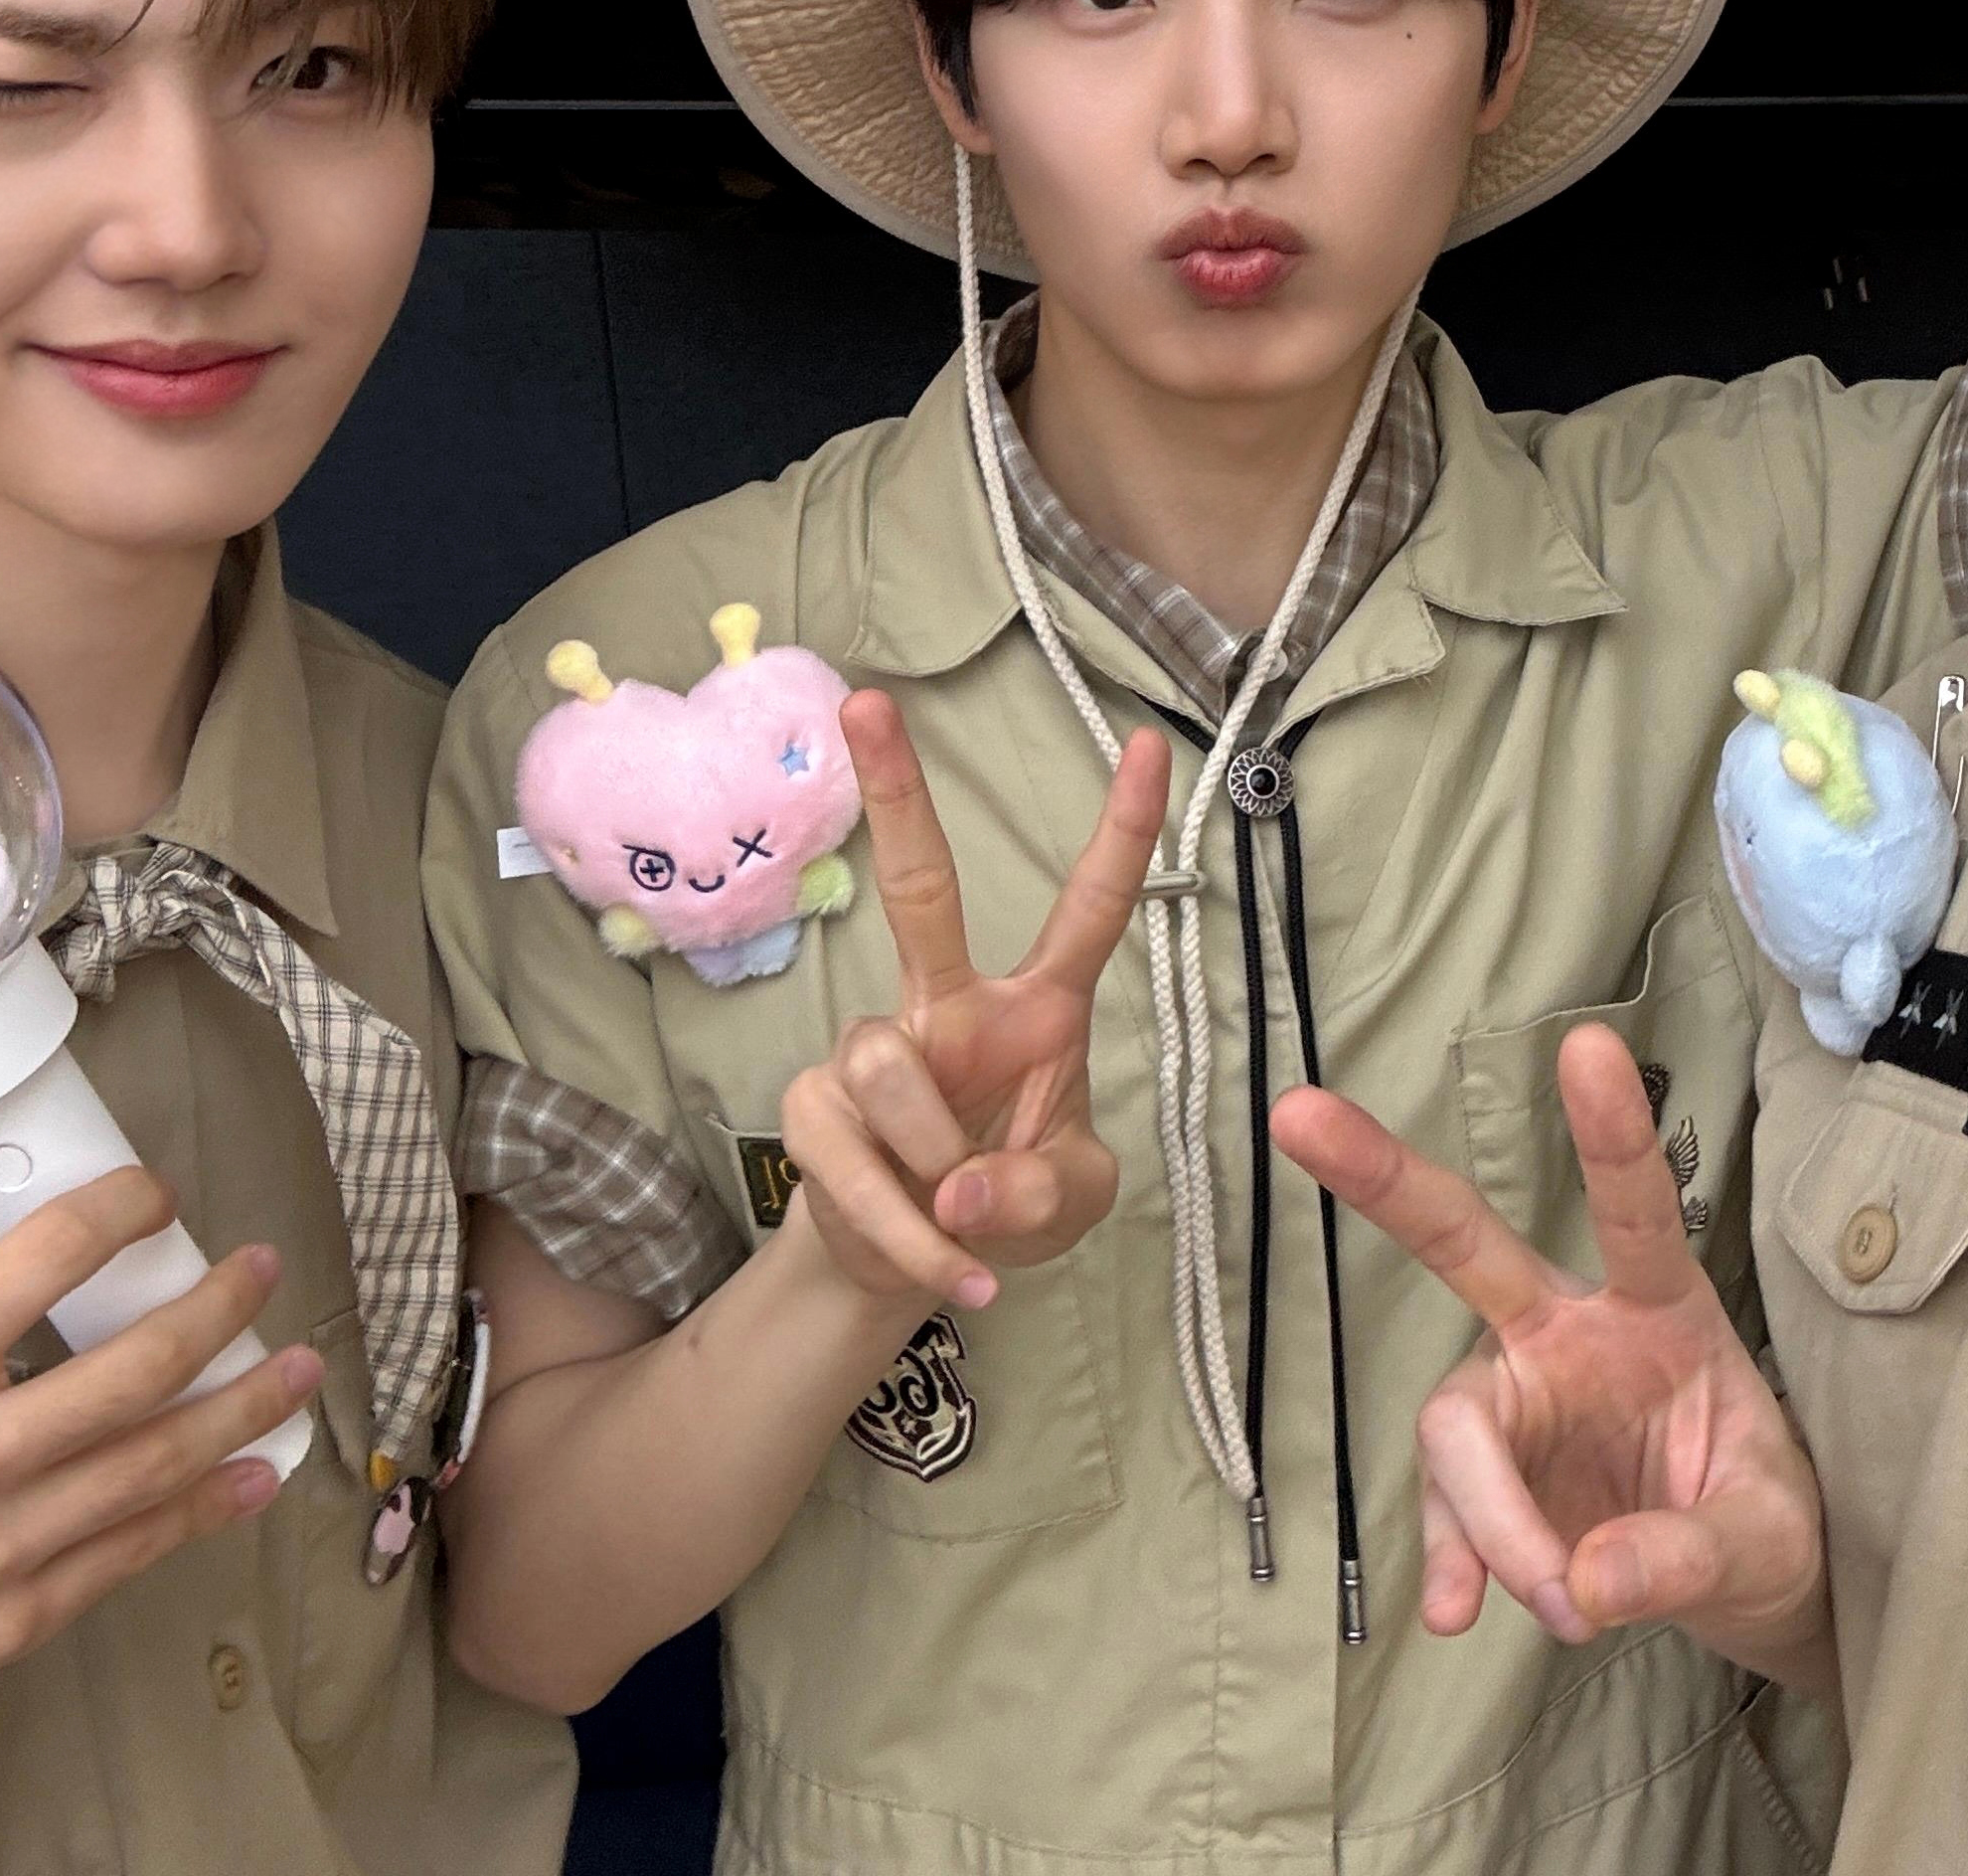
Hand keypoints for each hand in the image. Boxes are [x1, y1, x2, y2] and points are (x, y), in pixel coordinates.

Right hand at [0, 1165, 314, 1751]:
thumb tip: (74, 1282)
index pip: (43, 1259)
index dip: (120, 1210)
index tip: (158, 1195)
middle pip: (131, 1368)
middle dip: (219, 1308)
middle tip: (262, 1271)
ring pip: (154, 1463)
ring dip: (244, 1407)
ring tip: (296, 1369)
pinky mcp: (6, 1621)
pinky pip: (129, 1550)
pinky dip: (203, 1506)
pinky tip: (251, 1473)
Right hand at [777, 695, 1168, 1310]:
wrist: (913, 1267)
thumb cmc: (1006, 1203)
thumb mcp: (1068, 1205)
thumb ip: (1040, 1193)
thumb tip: (959, 1189)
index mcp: (1037, 1011)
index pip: (1090, 911)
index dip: (1124, 833)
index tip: (1154, 746)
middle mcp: (950, 1007)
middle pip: (923, 889)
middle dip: (896, 793)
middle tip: (868, 701)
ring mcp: (874, 1049)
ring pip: (890, 1072)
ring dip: (934, 1165)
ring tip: (960, 1215)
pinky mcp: (813, 1107)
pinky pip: (857, 1163)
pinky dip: (909, 1235)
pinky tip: (947, 1267)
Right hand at [1270, 1028, 1831, 1687]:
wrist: (1737, 1584)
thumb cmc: (1759, 1521)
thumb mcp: (1760, 1539)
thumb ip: (1683, 1556)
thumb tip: (1581, 1583)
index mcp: (1662, 1310)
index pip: (1636, 1212)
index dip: (1612, 1135)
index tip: (1588, 1045)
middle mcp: (1570, 1333)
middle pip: (1464, 1246)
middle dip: (1383, 1177)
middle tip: (1299, 1112)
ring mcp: (1519, 1401)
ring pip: (1458, 1426)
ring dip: (1489, 1516)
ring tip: (1560, 1600)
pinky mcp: (1490, 1475)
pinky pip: (1449, 1510)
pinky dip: (1454, 1560)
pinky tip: (1460, 1613)